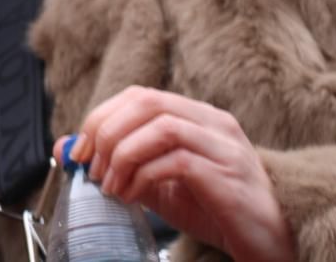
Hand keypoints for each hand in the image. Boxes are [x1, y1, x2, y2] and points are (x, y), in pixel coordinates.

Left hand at [64, 86, 295, 261]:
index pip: (140, 96)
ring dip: (123, 154)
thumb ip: (119, 164)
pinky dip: (143, 175)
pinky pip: (177, 161)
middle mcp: (212, 122)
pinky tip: (130, 196)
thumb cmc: (215, 209)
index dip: (102, 117)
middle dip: (107, 131)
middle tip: (89, 166)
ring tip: (109, 185)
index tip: (80, 150)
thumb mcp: (159, 183)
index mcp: (196, 116)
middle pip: (147, 102)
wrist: (269, 240)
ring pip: (161, 126)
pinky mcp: (227, 175)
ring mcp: (223, 146)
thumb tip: (66, 149)